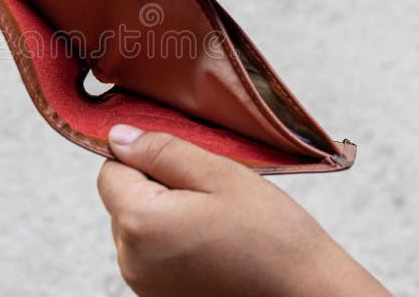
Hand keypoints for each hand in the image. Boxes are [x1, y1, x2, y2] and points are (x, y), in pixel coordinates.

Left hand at [97, 125, 388, 296]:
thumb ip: (161, 150)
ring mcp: (143, 285)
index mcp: (139, 224)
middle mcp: (130, 261)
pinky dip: (174, 240)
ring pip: (137, 226)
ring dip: (165, 213)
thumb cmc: (271, 236)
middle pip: (121, 200)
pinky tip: (212, 242)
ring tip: (213, 219)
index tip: (181, 161)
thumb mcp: (218, 174)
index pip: (110, 170)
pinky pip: (152, 254)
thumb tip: (117, 137)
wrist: (308, 295)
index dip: (142, 156)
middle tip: (206, 190)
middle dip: (154, 185)